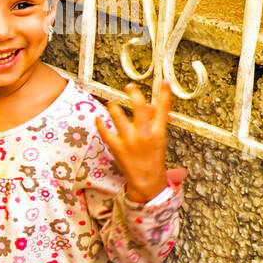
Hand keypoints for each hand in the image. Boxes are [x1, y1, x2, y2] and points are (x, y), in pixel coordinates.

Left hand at [97, 81, 172, 204]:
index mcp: (158, 132)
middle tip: (129, 86)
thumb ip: (154, 122)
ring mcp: (130, 140)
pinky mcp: (117, 147)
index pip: (164, 109)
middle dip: (134, 94)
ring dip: (113, 107)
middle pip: (139, 108)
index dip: (165, 93)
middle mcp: (144, 134)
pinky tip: (98, 119)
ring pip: (118, 117)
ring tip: (111, 103)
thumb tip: (150, 105)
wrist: (146, 180)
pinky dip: (100, 124)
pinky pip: (105, 132)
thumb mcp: (159, 140)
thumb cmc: (153, 159)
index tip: (165, 81)